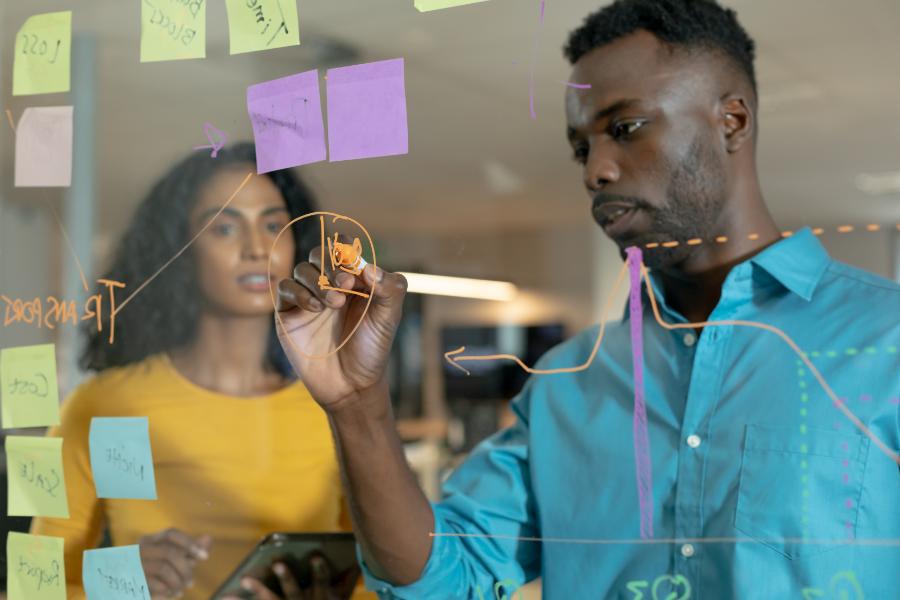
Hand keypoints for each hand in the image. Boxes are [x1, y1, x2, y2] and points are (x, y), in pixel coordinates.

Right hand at [137, 528, 210, 597]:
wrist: (125, 590)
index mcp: (149, 540)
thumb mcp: (172, 561)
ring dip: (177, 581)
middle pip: (169, 552)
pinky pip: (154, 583)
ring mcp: (133, 563)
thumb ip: (189, 551)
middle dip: (185, 568)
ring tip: (181, 590)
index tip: (206, 557)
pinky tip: (170, 593)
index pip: (171, 534)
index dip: (190, 543)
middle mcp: (139, 549)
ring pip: (163, 568)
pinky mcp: (131, 579)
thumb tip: (209, 538)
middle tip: (191, 583)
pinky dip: (166, 589)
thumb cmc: (153, 573)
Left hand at [225, 555, 356, 599]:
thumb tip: (355, 561)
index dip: (319, 570)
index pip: (322, 583)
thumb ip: (346, 582)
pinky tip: (224, 596)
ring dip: (258, 589)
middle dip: (285, 576)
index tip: (315, 555)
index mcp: (321, 599)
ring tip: (245, 579)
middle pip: (292, 591)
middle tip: (276, 563)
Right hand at [275, 246, 406, 411]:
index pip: (344, 248)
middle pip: (319, 253)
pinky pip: (285, 288)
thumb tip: (369, 267)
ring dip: (318, 281)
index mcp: (354, 279)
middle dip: (332, 265)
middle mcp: (329, 284)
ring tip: (334, 304)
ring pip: (302, 269)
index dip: (347, 251)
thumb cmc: (373, 348)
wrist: (352, 385)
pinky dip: (299, 292)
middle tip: (346, 285)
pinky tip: (317, 310)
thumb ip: (390, 288)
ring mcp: (308, 297)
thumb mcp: (390, 317)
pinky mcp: (289, 313)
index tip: (356, 269)